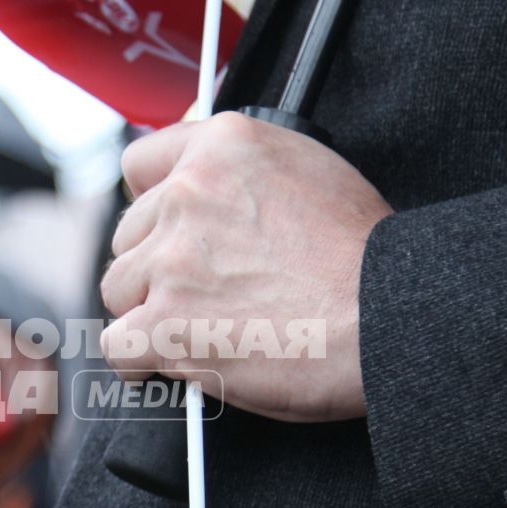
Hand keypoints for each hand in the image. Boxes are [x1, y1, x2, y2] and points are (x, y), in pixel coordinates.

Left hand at [99, 113, 392, 422]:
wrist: (389, 316)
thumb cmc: (364, 257)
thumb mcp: (310, 170)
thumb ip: (242, 172)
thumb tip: (198, 178)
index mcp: (224, 145)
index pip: (140, 165)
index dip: (154, 206)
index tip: (169, 233)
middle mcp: (188, 193)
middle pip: (129, 235)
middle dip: (158, 266)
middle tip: (210, 292)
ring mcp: (172, 260)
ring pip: (118, 288)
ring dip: (150, 312)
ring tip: (206, 327)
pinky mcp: (165, 324)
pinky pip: (117, 345)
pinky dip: (141, 360)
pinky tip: (176, 362)